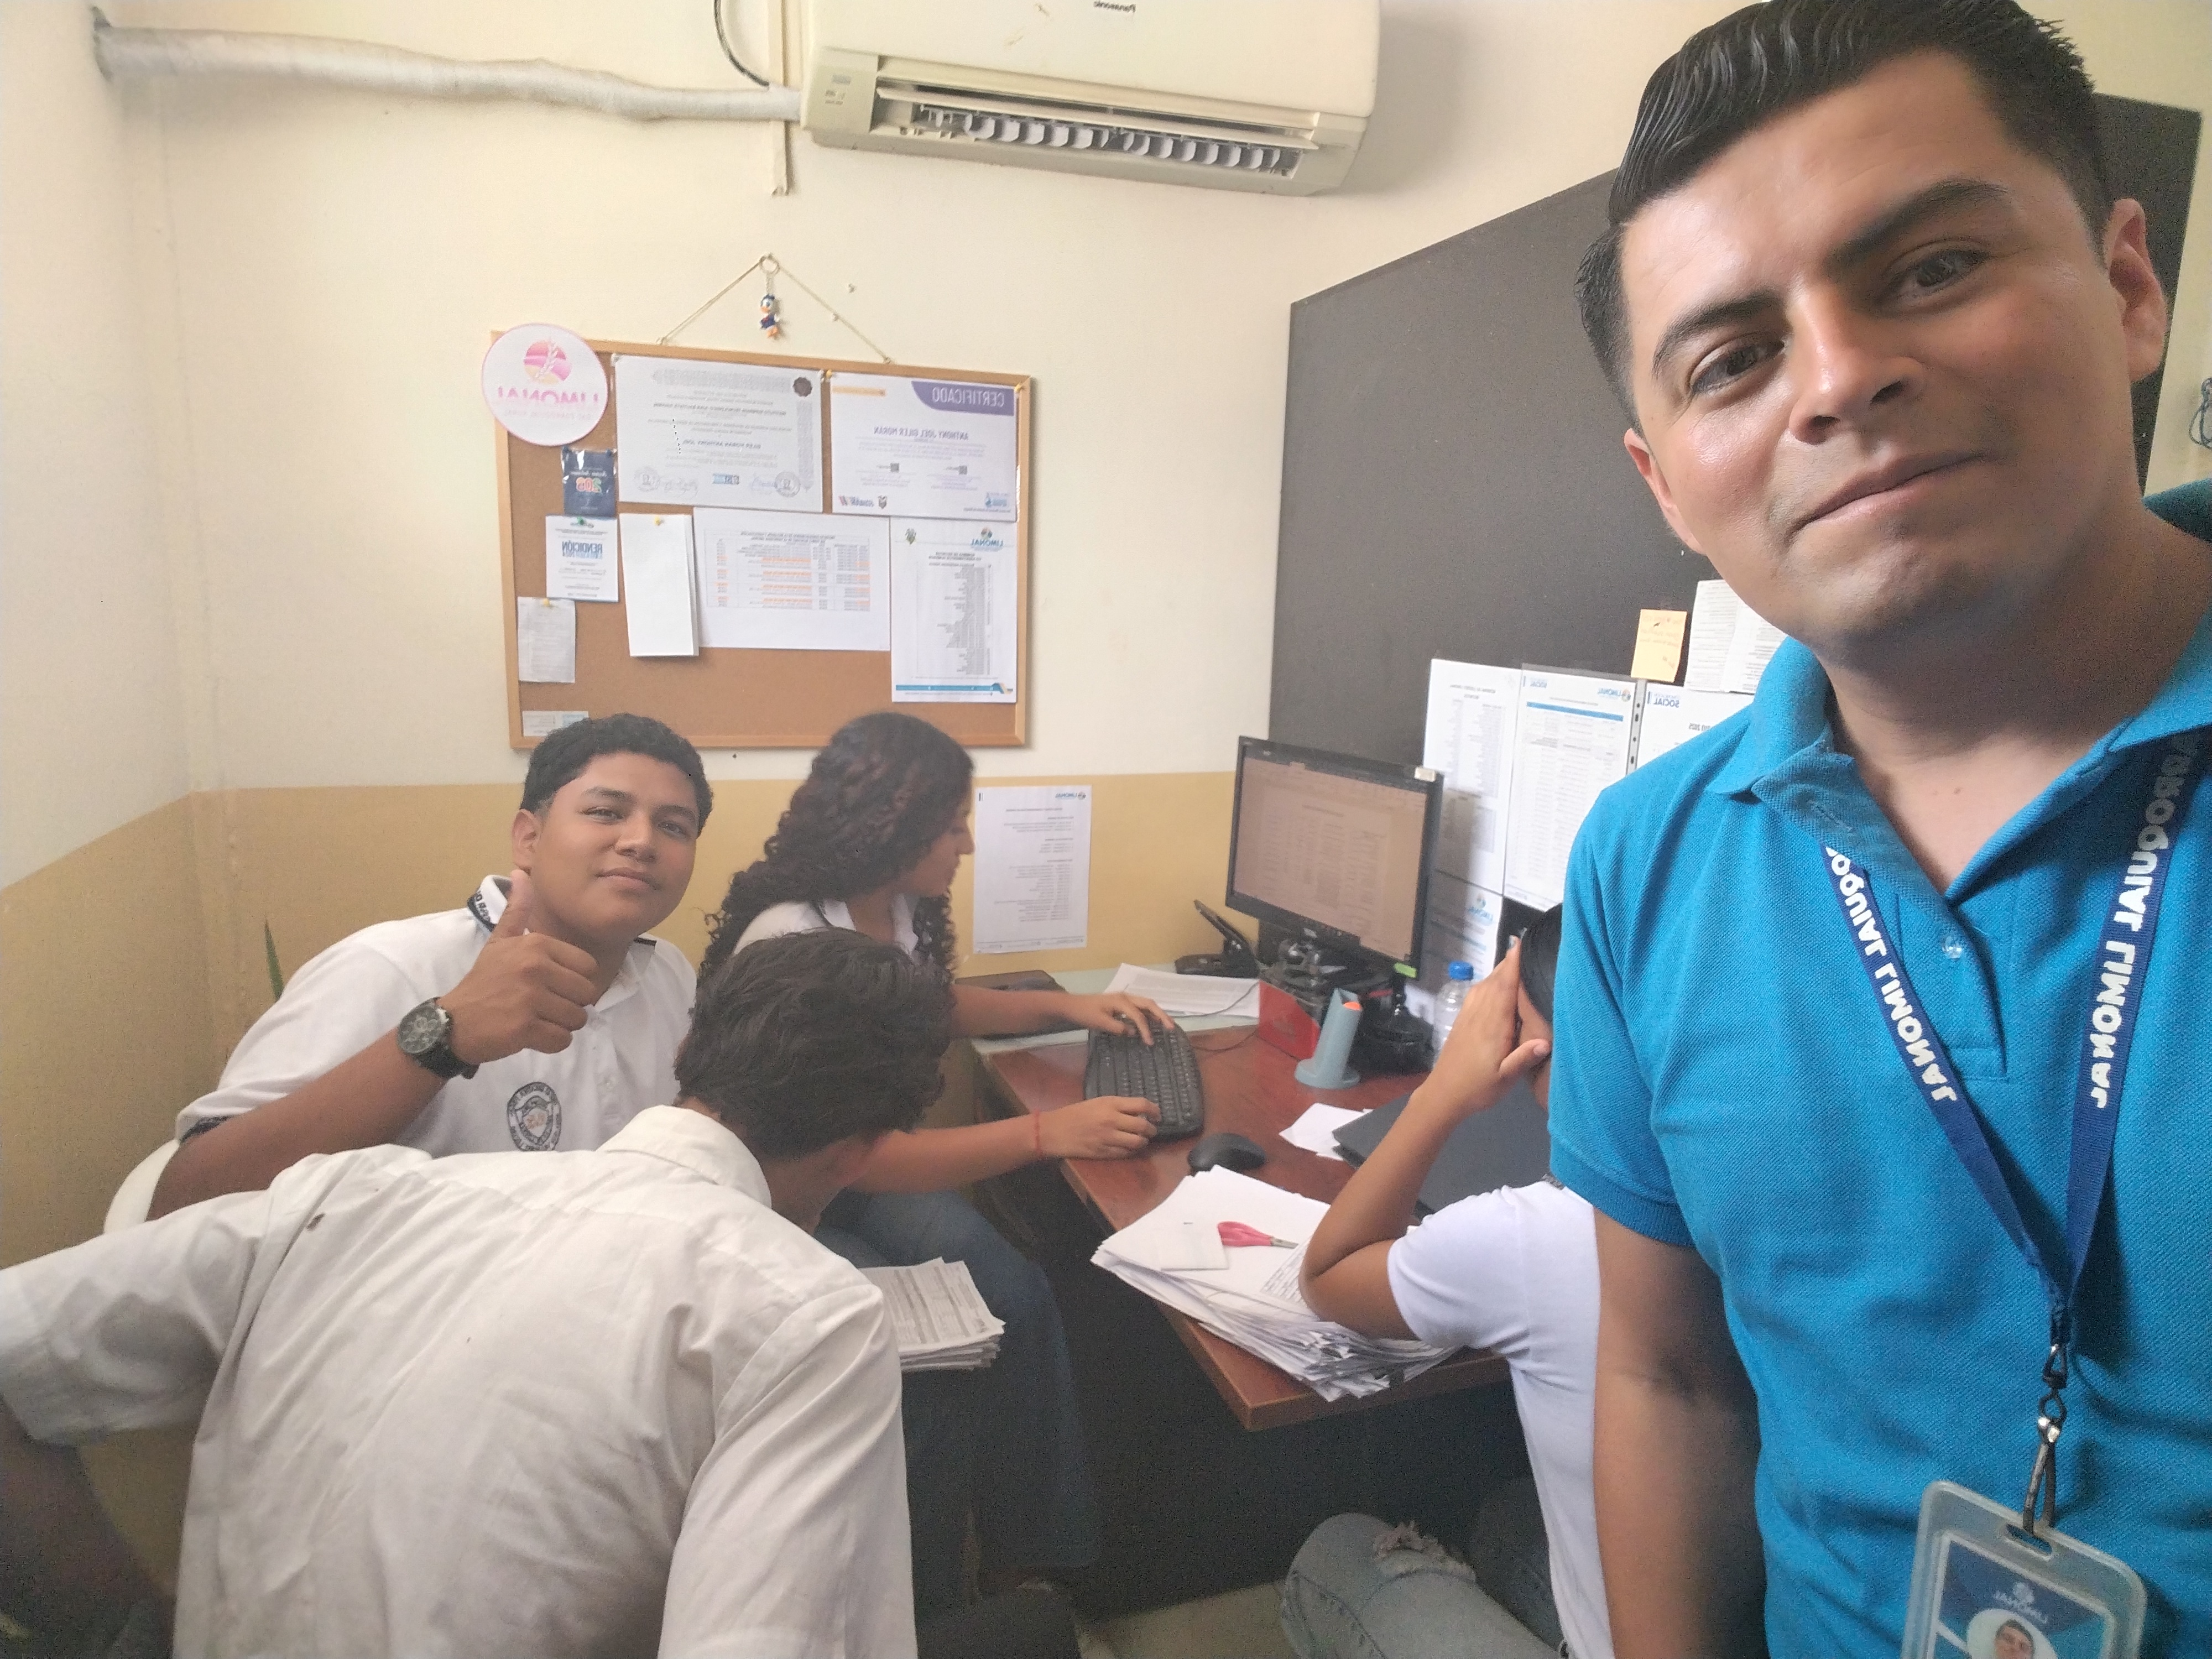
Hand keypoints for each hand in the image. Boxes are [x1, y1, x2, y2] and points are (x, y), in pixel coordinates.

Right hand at [439, 869, 601, 1063]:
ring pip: (577, 1019)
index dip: (573, 981)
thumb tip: (520, 874)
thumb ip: (517, 911)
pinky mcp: (525, 1028)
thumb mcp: (499, 941)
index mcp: (537, 945)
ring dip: (560, 1025)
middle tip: (540, 1006)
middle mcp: (536, 968)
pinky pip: (562, 1040)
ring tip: (534, 1019)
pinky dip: (550, 1043)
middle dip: (569, 1005)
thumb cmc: (483, 981)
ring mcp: (530, 999)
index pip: (588, 968)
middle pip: (587, 994)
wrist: (453, 1022)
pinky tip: (528, 1034)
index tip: (548, 985)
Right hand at [1040, 1095, 1159, 1159]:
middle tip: (1152, 1130)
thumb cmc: (1074, 1113)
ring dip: (1143, 1142)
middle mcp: (1112, 1120)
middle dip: (1152, 1129)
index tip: (1158, 1114)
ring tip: (1142, 1140)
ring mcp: (1108, 1138)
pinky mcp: (1104, 1152)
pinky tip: (1129, 1148)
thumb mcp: (1097, 1102)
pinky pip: (1125, 1154)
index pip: (1142, 1105)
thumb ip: (1117, 1106)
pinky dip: (1131, 1151)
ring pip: (1137, 1142)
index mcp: (1110, 1103)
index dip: (1155, 1110)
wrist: (1054, 1131)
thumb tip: (1138, 1111)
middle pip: (1143, 1126)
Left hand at [1062, 992, 1171, 1043]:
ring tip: (1166, 1024)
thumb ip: (1118, 1028)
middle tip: (1171, 1027)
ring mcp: (1123, 999)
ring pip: (1145, 1004)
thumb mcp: (1100, 1023)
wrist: (1072, 1006)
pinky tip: (1151, 1022)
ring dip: (1156, 1013)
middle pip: (1149, 1004)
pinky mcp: (1121, 1003)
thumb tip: (1134, 1032)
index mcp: (1121, 1001)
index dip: (1146, 1029)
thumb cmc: (1085, 1014)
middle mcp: (1125, 997)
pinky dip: (1148, 1014)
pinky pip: (1139, 1007)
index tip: (1150, 1042)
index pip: (1139, 1016)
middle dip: (1161, 1015)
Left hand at [1414, 939, 1549, 1123]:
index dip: (1513, 965)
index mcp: (1492, 1025)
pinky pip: (1478, 993)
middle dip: (1510, 962)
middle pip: (1495, 981)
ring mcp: (1469, 1015)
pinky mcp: (1463, 1019)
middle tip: (1528, 943)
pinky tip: (1498, 981)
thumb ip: (1523, 1059)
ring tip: (1518, 956)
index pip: (1504, 988)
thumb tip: (1547, 1041)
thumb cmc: (1477, 1088)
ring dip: (1501, 970)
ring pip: (1486, 985)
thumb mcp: (1505, 1079)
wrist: (1444, 1094)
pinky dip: (1490, 982)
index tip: (1522, 944)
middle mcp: (1480, 1014)